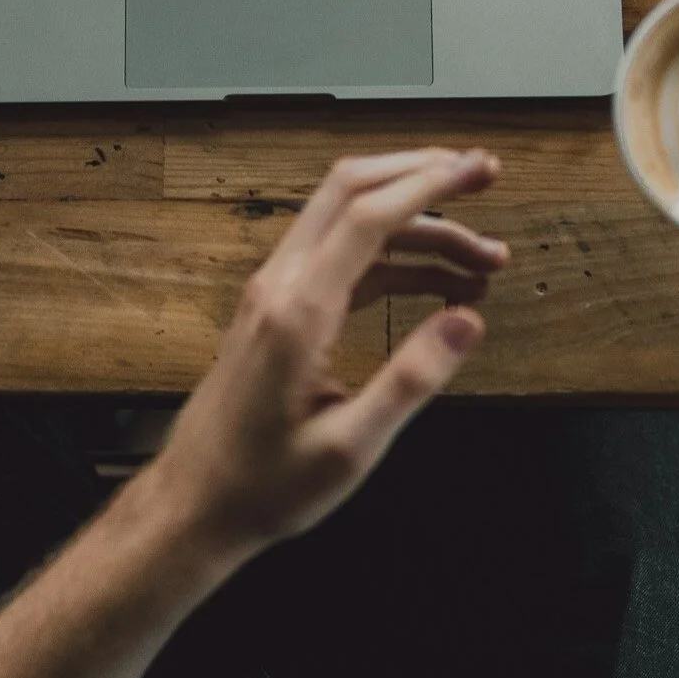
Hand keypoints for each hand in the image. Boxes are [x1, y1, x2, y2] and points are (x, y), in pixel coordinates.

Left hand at [152, 149, 508, 556]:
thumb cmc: (263, 486)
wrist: (195, 505)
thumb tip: (466, 322)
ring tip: (483, 262)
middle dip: (422, 175)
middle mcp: (280, 288)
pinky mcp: (278, 312)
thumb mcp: (351, 446)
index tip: (479, 172)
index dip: (429, 184)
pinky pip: (342, 262)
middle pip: (351, 192)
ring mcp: (274, 295)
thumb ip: (412, 379)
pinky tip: (439, 288)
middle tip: (483, 177)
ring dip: (419, 228)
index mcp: (297, 312)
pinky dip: (395, 260)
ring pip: (350, 225)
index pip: (368, 215)